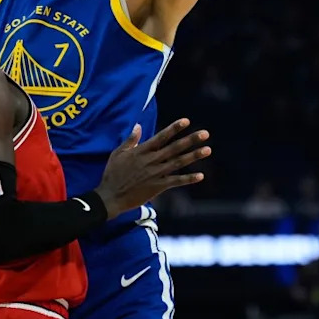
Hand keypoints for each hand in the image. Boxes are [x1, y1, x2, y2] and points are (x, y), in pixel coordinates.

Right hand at [94, 118, 210, 219]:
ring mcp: (156, 174)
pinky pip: (176, 181)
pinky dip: (188, 179)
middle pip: (175, 148)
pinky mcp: (158, 187)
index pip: (162, 136)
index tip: (187, 121)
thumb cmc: (112, 174)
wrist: (111, 196)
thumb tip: (137, 126)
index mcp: (142, 151)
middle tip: (206, 133)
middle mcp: (152, 160)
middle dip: (191, 140)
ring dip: (194, 156)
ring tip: (208, 149)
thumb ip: (130, 140)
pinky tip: (200, 176)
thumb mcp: (118, 153)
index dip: (174, 128)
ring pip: (178, 163)